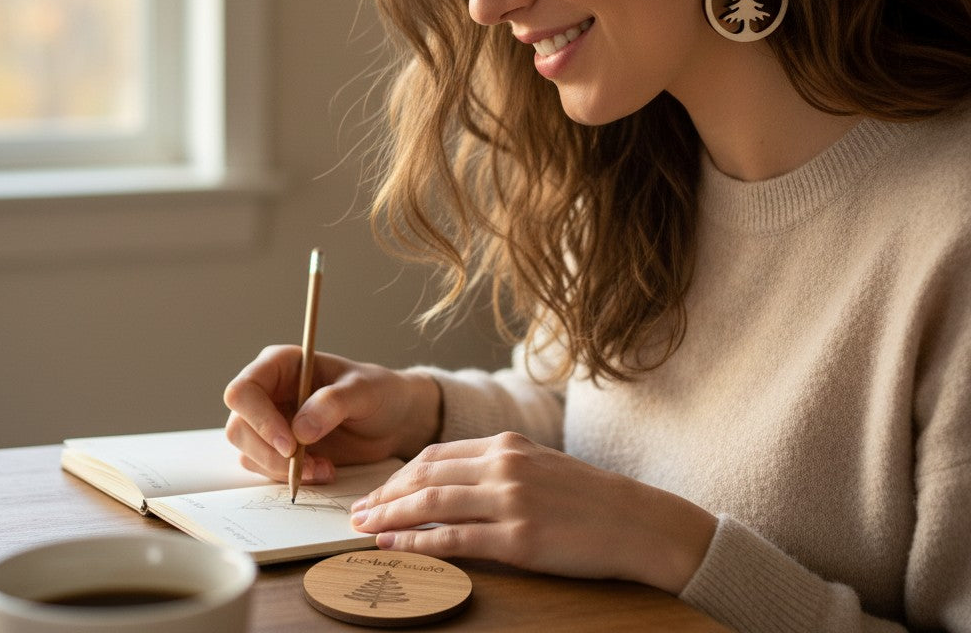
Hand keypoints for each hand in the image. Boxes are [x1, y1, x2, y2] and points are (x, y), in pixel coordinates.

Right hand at [223, 346, 440, 482]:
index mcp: (281, 364)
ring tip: (323, 468)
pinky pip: (265, 469)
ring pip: (247, 452)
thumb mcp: (364, 391)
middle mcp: (268, 392)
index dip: (258, 419)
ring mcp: (270, 421)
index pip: (243, 390)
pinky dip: (290, 477)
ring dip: (280, 469)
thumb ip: (333, 403)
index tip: (290, 444)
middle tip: (306, 465)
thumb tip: (299, 430)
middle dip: (269, 452)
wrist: (394, 421)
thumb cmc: (379, 393)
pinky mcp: (278, 448)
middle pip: (238, 427)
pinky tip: (323, 470)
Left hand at [349, 432, 716, 592]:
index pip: (436, 454)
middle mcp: (504, 464)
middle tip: (355, 510)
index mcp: (507, 444)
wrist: (636, 521)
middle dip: (384, 493)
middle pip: (425, 474)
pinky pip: (455, 539)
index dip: (399, 474)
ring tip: (363, 528)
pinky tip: (395, 547)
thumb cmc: (588, 498)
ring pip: (432, 502)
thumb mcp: (539, 466)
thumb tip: (450, 484)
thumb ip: (497, 468)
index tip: (377, 491)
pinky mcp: (519, 538)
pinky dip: (417, 542)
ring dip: (390, 516)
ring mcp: (511, 500)